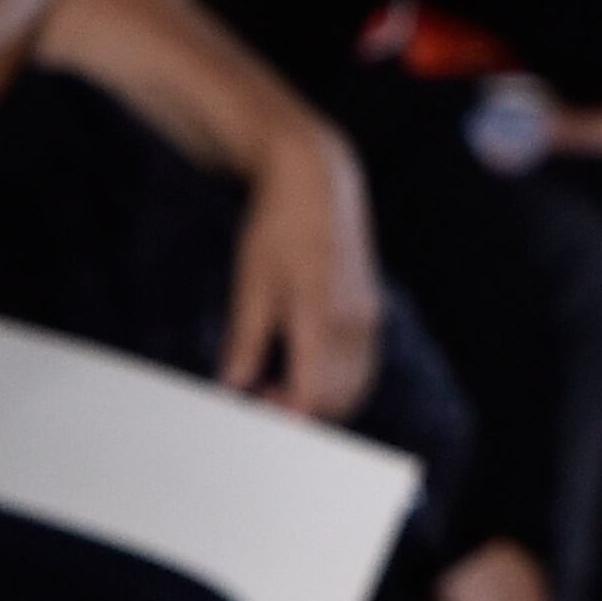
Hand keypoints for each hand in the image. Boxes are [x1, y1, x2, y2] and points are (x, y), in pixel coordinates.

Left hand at [222, 116, 382, 419]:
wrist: (319, 184)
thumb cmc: (277, 229)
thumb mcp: (250, 284)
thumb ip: (245, 342)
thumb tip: (231, 388)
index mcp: (318, 316)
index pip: (310, 395)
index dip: (284, 416)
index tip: (255, 413)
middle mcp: (351, 323)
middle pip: (335, 399)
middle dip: (301, 412)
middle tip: (259, 398)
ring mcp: (366, 318)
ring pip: (353, 387)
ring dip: (322, 400)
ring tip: (279, 384)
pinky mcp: (371, 312)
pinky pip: (361, 366)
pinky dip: (337, 382)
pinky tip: (303, 367)